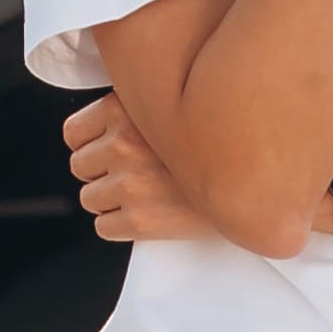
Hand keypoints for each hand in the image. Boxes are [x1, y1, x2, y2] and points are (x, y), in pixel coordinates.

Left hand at [66, 92, 222, 242]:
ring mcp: (130, 184)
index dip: (91, 144)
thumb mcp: (175, 104)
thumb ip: (139, 106)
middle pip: (79, 167)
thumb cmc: (222, 141)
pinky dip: (121, 226)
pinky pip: (105, 227)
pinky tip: (149, 215)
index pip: (73, 133)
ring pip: (89, 199)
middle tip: (134, 174)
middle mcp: (124, 144)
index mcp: (125, 109)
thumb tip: (107, 120)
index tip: (111, 150)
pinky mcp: (140, 221)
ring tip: (145, 194)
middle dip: (102, 172)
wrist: (259, 180)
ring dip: (111, 200)